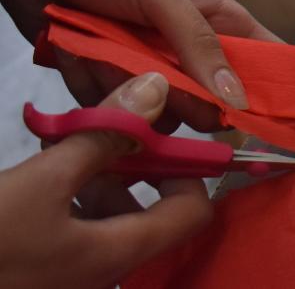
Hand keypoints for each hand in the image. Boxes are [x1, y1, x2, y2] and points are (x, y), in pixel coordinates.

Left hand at [0, 0, 279, 130]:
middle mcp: (187, 53)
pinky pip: (112, 114)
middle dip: (177, 97)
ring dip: (124, 90)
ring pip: (157, 115)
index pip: (264, 60)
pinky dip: (90, 91)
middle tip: (150, 71)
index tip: (272, 122)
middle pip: (208, 103)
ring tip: (98, 50)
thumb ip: (198, 43)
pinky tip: (76, 57)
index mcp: (217, 21)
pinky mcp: (108, 84)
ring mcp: (147, 71)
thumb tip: (237, 98)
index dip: (274, 91)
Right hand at [0, 71, 211, 288]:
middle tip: (106, 125)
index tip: (164, 130)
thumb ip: (104, 135)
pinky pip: (73, 232)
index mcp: (115, 257)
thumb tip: (155, 89)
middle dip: (132, 165)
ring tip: (65, 138)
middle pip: (148, 214)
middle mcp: (101, 276)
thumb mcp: (39, 181)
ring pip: (106, 220)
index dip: (189, 167)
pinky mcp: (39, 275)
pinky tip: (40, 166)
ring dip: (95, 176)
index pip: (192, 213)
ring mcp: (68, 280)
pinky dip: (67, 196)